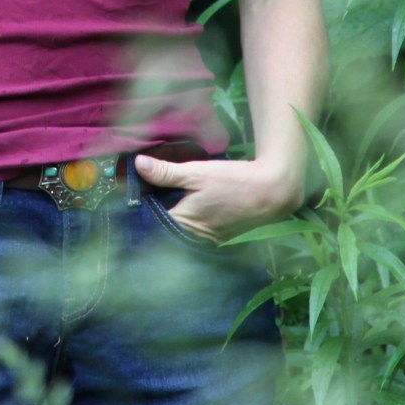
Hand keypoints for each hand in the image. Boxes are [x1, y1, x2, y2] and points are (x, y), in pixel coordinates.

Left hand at [133, 153, 303, 244]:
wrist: (271, 191)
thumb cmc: (233, 181)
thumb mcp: (197, 171)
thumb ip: (166, 172)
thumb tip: (137, 164)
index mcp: (184, 224)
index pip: (149, 222)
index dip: (139, 207)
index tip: (132, 191)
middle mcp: (193, 239)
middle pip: (162, 228)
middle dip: (153, 211)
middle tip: (145, 189)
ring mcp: (207, 241)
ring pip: (178, 230)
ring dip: (169, 215)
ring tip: (161, 195)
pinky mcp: (217, 238)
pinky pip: (192, 231)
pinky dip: (185, 218)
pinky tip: (183, 203)